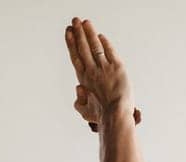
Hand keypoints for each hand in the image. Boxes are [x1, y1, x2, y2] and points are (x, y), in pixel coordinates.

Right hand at [64, 17, 137, 131]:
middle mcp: (92, 71)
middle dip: (78, 33)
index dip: (71, 43)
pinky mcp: (117, 67)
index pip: (76, 57)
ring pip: (94, 46)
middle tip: (74, 21)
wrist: (115, 116)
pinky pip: (110, 51)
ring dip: (89, 33)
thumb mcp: (85, 112)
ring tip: (85, 22)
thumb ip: (78, 101)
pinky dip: (104, 43)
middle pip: (83, 48)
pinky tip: (101, 36)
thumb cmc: (101, 116)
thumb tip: (78, 88)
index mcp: (83, 79)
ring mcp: (104, 68)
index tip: (68, 33)